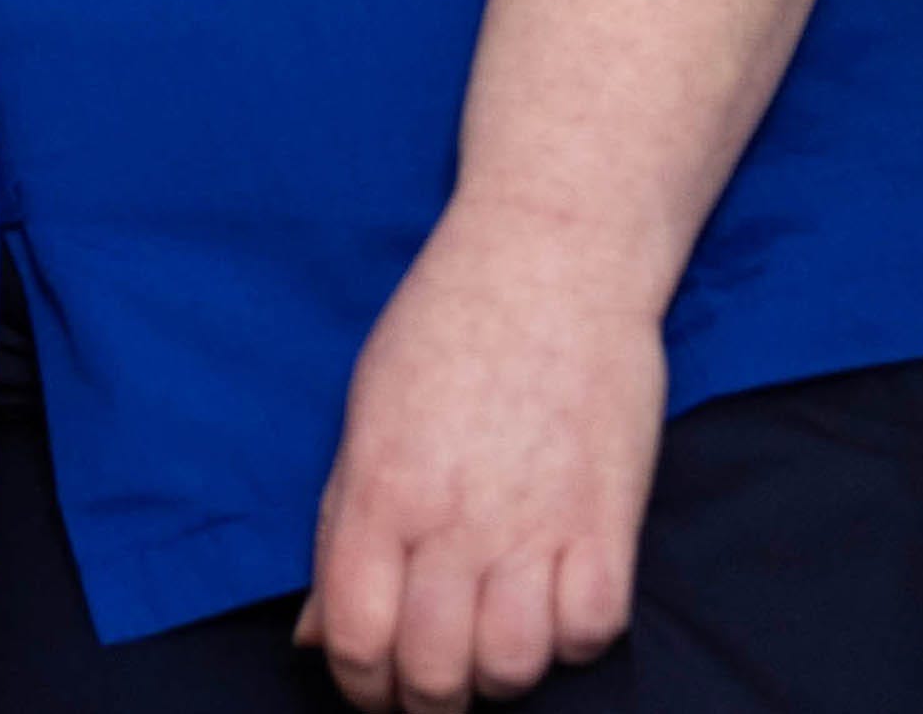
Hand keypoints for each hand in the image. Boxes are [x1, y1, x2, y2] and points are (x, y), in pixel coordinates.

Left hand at [296, 207, 665, 710]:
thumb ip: (338, 529)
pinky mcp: (609, 515)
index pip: (354, 638)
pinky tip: (557, 601)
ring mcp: (534, 519)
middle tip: (438, 679)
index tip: (375, 686)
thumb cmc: (446, 325)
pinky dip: (573, 636)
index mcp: (379, 489)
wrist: (551, 254)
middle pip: (433, 673)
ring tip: (496, 640)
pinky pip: (592, 629)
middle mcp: (452, 517)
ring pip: (514, 667)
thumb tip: (312, 638)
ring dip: (502, 673)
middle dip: (428, 698)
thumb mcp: (366, 415)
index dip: (360, 686)